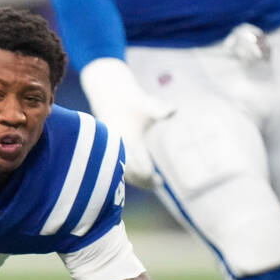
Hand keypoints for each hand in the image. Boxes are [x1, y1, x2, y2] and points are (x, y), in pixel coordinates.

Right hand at [79, 58, 173, 189]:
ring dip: (135, 180)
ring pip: (121, 173)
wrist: (108, 95)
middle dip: (143, 181)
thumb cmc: (133, 101)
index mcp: (129, 137)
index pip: (140, 165)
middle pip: (131, 174)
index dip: (150, 176)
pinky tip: (137, 177)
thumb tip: (173, 111)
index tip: (160, 182)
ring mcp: (110, 149)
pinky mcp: (106, 151)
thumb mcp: (146, 103)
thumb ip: (158, 109)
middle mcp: (118, 146)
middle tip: (157, 184)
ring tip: (150, 183)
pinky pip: (114, 169)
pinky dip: (126, 176)